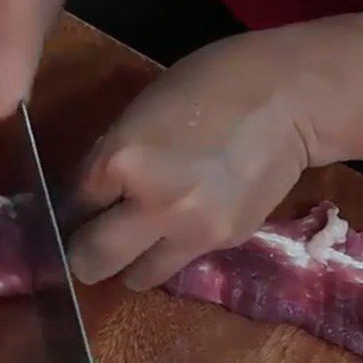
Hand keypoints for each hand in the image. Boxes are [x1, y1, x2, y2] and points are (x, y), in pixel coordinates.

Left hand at [69, 31, 313, 289]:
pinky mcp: (221, 244)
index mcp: (122, 160)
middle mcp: (152, 205)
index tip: (73, 216)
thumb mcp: (141, 111)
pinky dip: (171, 251)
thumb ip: (110, 158)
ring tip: (140, 241)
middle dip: (84, 255)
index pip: (71, 208)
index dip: (69, 213)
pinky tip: (186, 221)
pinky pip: (178, 263)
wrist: (294, 98)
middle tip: (92, 244)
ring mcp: (190, 231)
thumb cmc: (211, 84)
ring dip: (129, 264)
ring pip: (136, 278)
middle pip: (91, 260)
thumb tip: (84, 199)